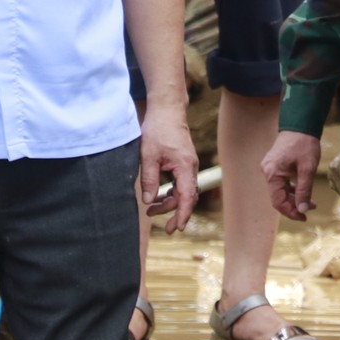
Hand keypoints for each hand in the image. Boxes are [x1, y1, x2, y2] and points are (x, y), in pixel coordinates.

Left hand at [138, 105, 198, 233]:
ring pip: (184, 190)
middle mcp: (191, 167)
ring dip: (171, 203)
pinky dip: (172, 193)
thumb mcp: (148, 156)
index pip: (187, 196)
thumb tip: (149, 201)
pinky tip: (159, 196)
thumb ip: (149, 180)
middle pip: (187, 196)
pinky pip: (181, 183)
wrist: (166, 110)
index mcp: (185, 166)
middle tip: (165, 228)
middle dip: (177, 213)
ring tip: (152, 210)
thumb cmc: (158, 130)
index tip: (178, 228)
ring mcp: (188, 164)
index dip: (183, 214)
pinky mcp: (184, 161)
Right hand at [261, 129, 322, 222]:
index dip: (290, 212)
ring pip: (280, 190)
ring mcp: (270, 168)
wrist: (300, 123)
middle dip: (294, 205)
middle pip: (278, 197)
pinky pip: (281, 182)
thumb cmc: (304, 143)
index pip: (278, 201)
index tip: (304, 217)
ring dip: (294, 197)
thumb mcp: (307, 168)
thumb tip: (303, 209)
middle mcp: (267, 172)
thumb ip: (304, 190)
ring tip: (311, 202)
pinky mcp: (274, 165)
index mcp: (272, 174)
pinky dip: (292, 188)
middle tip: (310, 209)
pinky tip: (303, 191)